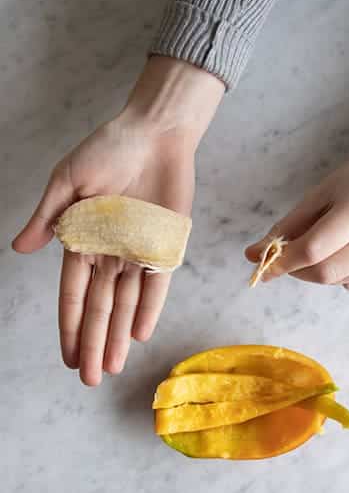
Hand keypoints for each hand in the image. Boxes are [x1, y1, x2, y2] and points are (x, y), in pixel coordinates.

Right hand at [12, 57, 223, 384]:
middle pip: (100, 306)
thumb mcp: (68, 180)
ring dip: (118, 334)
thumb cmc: (109, 150)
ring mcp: (139, 250)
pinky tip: (139, 333)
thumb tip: (19, 249)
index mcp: (83, 239)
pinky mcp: (166, 243)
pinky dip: (149, 307)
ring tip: (112, 367)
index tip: (68, 357)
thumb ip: (48, 217)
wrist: (155, 134)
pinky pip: (158, 281)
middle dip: (93, 342)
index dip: (69, 326)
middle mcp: (111, 251)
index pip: (73, 293)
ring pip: (127, 302)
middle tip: (89, 379)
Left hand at [246, 120, 348, 289]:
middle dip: (298, 270)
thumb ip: (287, 227)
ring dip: (320, 269)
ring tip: (330, 241)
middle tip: (289, 258)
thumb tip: (254, 255)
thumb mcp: (318, 194)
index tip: (261, 265)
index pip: (314, 249)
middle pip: (326, 273)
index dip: (283, 262)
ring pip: (339, 281)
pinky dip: (341, 272)